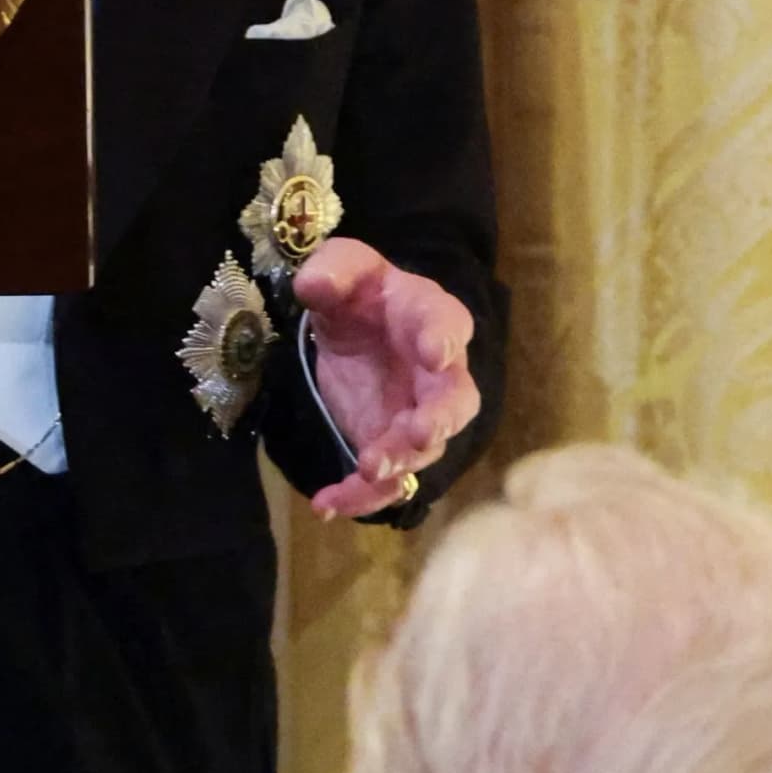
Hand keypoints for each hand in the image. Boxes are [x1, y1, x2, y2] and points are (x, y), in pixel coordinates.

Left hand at [292, 237, 478, 518]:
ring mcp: (417, 417)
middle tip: (420, 432)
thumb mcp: (343, 267)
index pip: (448, 325)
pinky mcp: (388, 446)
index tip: (433, 350)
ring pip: (423, 450)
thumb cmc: (362, 293)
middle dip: (440, 419)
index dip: (444, 339)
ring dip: (400, 462)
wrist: (356, 329)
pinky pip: (384, 482)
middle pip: (455, 402)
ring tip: (369, 469)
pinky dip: (358, 498)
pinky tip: (325, 505)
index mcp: (431, 318)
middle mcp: (437, 374)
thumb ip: (333, 269)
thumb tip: (315, 285)